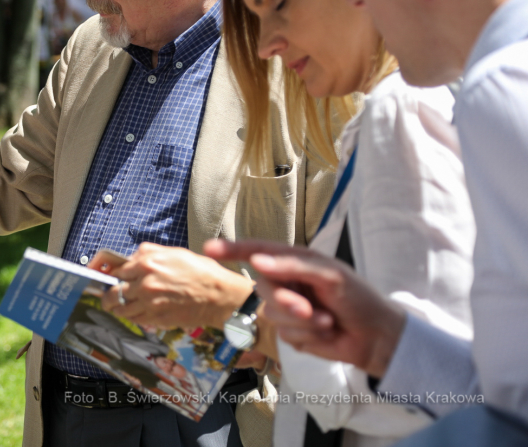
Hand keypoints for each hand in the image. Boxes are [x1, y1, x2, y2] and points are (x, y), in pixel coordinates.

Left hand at [96, 242, 253, 329]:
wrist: (218, 296)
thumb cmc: (200, 271)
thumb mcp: (173, 252)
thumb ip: (148, 253)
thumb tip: (131, 260)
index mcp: (147, 263)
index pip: (118, 271)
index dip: (112, 276)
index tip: (110, 279)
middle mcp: (145, 283)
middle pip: (114, 292)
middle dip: (109, 295)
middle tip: (108, 296)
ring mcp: (150, 303)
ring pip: (121, 309)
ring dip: (118, 308)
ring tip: (117, 307)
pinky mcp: (157, 319)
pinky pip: (135, 320)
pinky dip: (132, 317)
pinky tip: (135, 314)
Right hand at [204, 239, 405, 377]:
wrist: (377, 337)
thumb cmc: (358, 298)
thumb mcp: (329, 275)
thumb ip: (292, 267)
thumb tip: (256, 263)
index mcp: (294, 262)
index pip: (258, 251)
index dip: (233, 249)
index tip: (208, 249)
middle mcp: (286, 283)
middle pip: (262, 287)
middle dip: (285, 300)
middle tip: (309, 308)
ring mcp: (287, 309)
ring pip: (271, 313)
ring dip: (301, 321)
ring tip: (327, 321)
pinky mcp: (291, 334)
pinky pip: (285, 334)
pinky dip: (307, 335)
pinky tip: (326, 332)